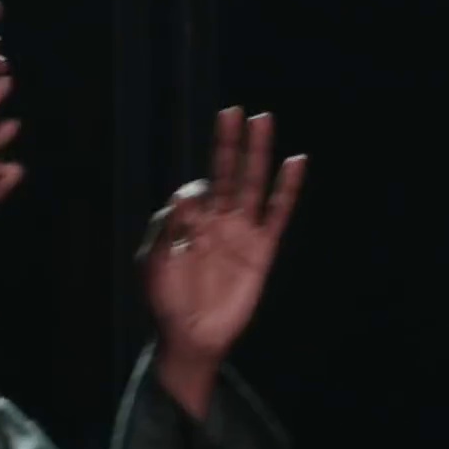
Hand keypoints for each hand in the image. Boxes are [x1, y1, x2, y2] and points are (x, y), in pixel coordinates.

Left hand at [140, 107, 304, 413]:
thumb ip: (167, 227)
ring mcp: (242, 231)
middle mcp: (217, 219)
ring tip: (263, 120)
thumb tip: (188, 195)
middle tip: (236, 112)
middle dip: (230, 143)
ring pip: (253, 184)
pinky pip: (278, 212)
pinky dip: (287, 188)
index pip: (195, 188)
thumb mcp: (154, 262)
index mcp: (188, 220)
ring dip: (257, 153)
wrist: (190, 337)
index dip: (193, 192)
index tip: (189, 207)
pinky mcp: (262, 249)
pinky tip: (295, 162)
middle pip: (226, 172)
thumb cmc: (166, 301)